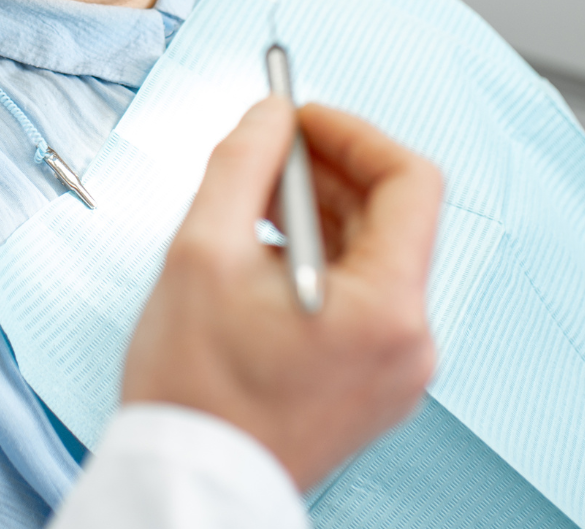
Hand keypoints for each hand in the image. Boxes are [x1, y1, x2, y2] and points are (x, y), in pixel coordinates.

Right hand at [121, 98, 442, 489]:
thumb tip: (270, 113)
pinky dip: (315, 253)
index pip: (408, 181)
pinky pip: (357, 291)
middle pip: (390, 215)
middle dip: (324, 168)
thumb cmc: (193, 384)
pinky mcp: (369, 379)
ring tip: (247, 201)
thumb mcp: (201, 249)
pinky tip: (257, 250)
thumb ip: (241, 163)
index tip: (298, 116)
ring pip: (370, 251)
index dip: (351, 132)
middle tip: (263, 146)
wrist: (187, 481)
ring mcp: (393, 366)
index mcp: (385, 308)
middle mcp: (408, 340)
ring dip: (315, 208)